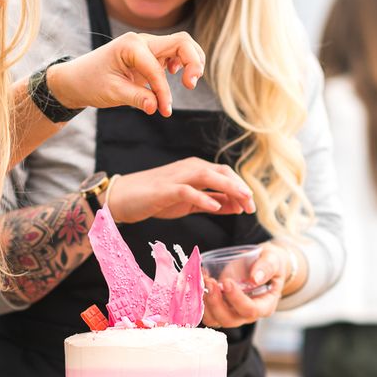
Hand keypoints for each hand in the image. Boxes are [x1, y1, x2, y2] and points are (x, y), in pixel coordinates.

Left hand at [46, 31, 204, 117]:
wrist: (76, 79)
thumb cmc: (91, 83)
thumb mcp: (112, 92)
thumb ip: (136, 98)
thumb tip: (156, 107)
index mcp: (131, 46)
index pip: (157, 69)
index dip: (164, 92)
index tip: (164, 112)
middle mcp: (142, 41)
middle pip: (182, 42)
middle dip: (193, 62)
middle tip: (191, 85)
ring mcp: (148, 46)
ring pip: (182, 45)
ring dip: (193, 61)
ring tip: (190, 82)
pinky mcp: (150, 55)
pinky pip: (175, 53)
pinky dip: (184, 62)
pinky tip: (179, 75)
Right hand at [107, 158, 255, 222]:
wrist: (124, 198)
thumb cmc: (157, 199)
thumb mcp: (190, 202)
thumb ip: (212, 201)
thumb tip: (238, 206)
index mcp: (196, 170)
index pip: (226, 174)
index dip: (241, 188)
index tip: (252, 206)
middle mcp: (189, 168)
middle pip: (222, 172)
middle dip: (240, 188)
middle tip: (252, 207)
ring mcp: (177, 177)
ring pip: (209, 176)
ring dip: (229, 189)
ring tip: (243, 203)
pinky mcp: (165, 189)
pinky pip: (188, 190)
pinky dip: (203, 198)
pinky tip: (215, 208)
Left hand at [201, 242, 287, 329]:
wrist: (259, 264)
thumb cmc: (268, 263)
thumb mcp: (273, 260)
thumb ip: (267, 267)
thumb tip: (255, 278)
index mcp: (264, 306)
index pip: (250, 310)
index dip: (236, 299)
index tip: (226, 282)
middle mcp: (246, 314)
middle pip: (229, 320)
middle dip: (216, 302)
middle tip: (210, 282)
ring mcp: (231, 313)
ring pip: (214, 319)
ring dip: (204, 303)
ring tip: (202, 281)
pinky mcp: (219, 308)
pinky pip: (206, 312)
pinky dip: (198, 300)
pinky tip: (198, 282)